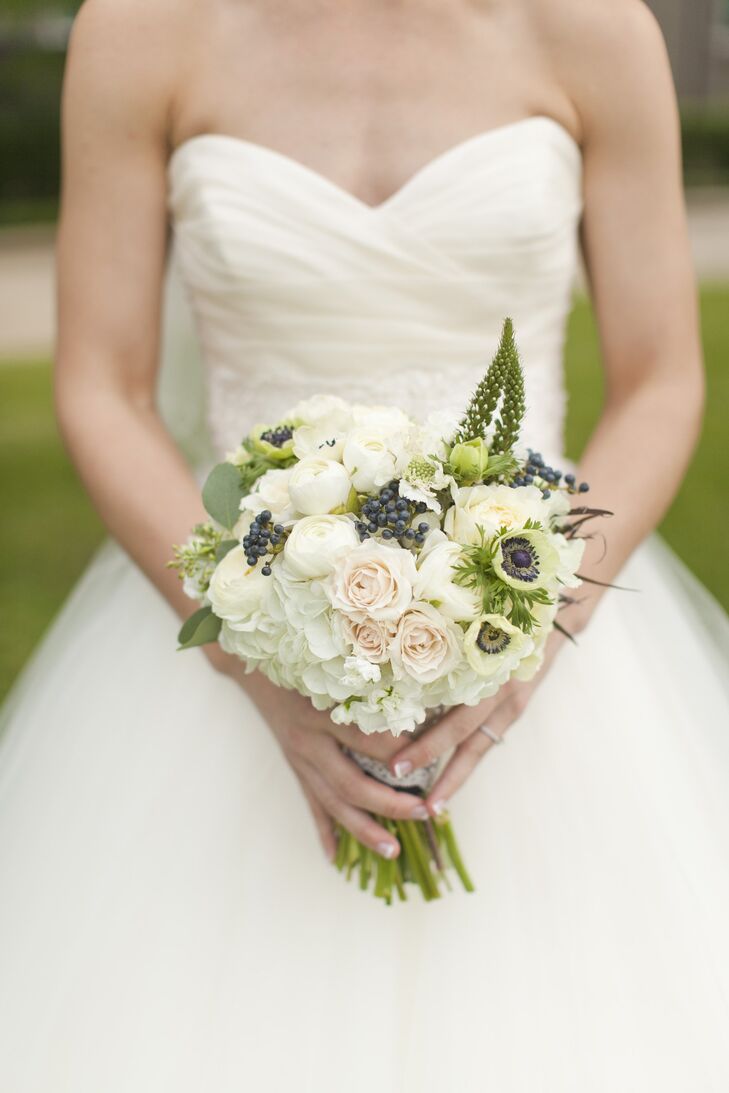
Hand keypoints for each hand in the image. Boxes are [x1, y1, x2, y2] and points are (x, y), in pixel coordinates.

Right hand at [220, 660, 430, 861]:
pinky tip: (335, 857)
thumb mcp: (335, 668)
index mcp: (324, 711)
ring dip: (363, 829)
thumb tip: (420, 696)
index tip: (433, 762)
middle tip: (422, 813)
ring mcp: (300, 759)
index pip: (368, 739)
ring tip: (392, 850)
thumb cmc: (304, 661)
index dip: (400, 754)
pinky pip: (312, 805)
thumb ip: (370, 684)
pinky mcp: (295, 769)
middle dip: (389, 803)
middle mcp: (310, 740)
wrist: (253, 670)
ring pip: (333, 803)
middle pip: (352, 783)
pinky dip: (324, 832)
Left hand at [388, 631, 567, 815]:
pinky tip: (450, 774)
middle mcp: (502, 694)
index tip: (397, 768)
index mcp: (490, 676)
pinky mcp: (515, 705)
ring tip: (434, 804)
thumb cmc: (508, 611)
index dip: (428, 748)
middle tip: (409, 795)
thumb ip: (446, 645)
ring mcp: (511, 702)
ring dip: (455, 775)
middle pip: (464, 740)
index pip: (456, 724)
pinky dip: (468, 755)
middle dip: (435, 768)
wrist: (561, 613)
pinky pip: (487, 735)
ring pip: (478, 746)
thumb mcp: (477, 624)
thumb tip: (396, 666)